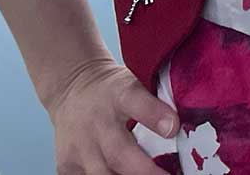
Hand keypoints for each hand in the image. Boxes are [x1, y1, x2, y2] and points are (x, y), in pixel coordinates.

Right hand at [44, 54, 178, 173]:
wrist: (73, 88)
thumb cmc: (113, 91)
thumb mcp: (135, 83)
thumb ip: (157, 102)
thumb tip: (183, 127)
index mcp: (119, 93)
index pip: (135, 100)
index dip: (155, 115)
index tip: (173, 128)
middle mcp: (97, 120)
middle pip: (119, 152)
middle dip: (146, 171)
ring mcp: (79, 146)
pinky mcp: (66, 165)